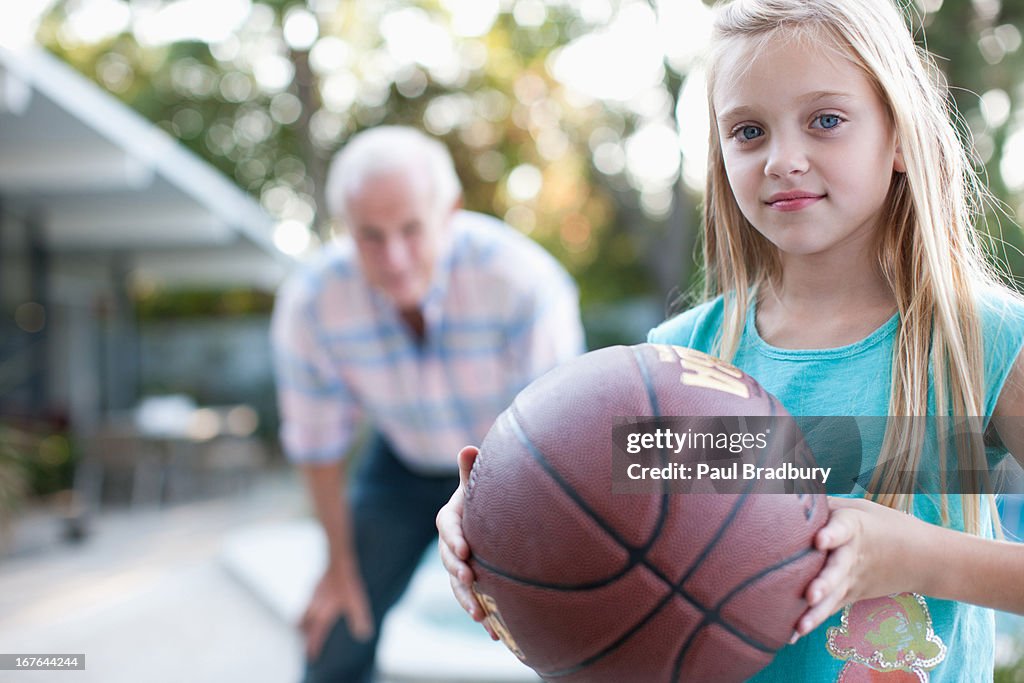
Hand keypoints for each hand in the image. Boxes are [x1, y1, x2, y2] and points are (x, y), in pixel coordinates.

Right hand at [299, 564, 373, 659]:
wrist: (339, 561)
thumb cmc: (348, 582)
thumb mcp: (357, 602)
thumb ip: (359, 619)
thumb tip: (364, 635)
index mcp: (323, 614)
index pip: (315, 635)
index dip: (312, 647)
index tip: (310, 657)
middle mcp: (314, 607)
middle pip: (303, 627)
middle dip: (302, 638)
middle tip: (301, 646)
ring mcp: (313, 597)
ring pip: (302, 616)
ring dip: (302, 625)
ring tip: (302, 632)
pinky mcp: (315, 588)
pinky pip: (307, 605)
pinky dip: (306, 613)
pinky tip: (312, 610)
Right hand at [436, 446, 497, 639]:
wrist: (492, 515)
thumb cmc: (483, 495)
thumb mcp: (476, 484)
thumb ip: (471, 471)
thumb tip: (468, 447)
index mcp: (450, 518)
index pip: (447, 527)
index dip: (454, 539)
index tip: (464, 549)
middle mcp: (452, 544)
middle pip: (449, 560)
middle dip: (458, 573)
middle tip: (470, 581)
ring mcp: (460, 565)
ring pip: (459, 585)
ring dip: (468, 601)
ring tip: (480, 616)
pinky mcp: (473, 581)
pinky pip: (476, 599)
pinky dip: (485, 614)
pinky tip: (497, 634)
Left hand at [792, 496, 934, 640]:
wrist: (925, 558)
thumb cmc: (882, 524)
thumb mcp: (857, 506)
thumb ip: (824, 505)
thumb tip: (786, 495)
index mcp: (855, 527)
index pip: (843, 530)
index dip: (831, 534)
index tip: (819, 540)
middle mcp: (853, 556)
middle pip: (838, 570)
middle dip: (824, 583)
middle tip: (809, 594)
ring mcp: (853, 580)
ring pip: (834, 596)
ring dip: (816, 612)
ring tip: (799, 626)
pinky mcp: (851, 596)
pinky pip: (830, 609)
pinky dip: (814, 620)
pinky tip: (792, 635)